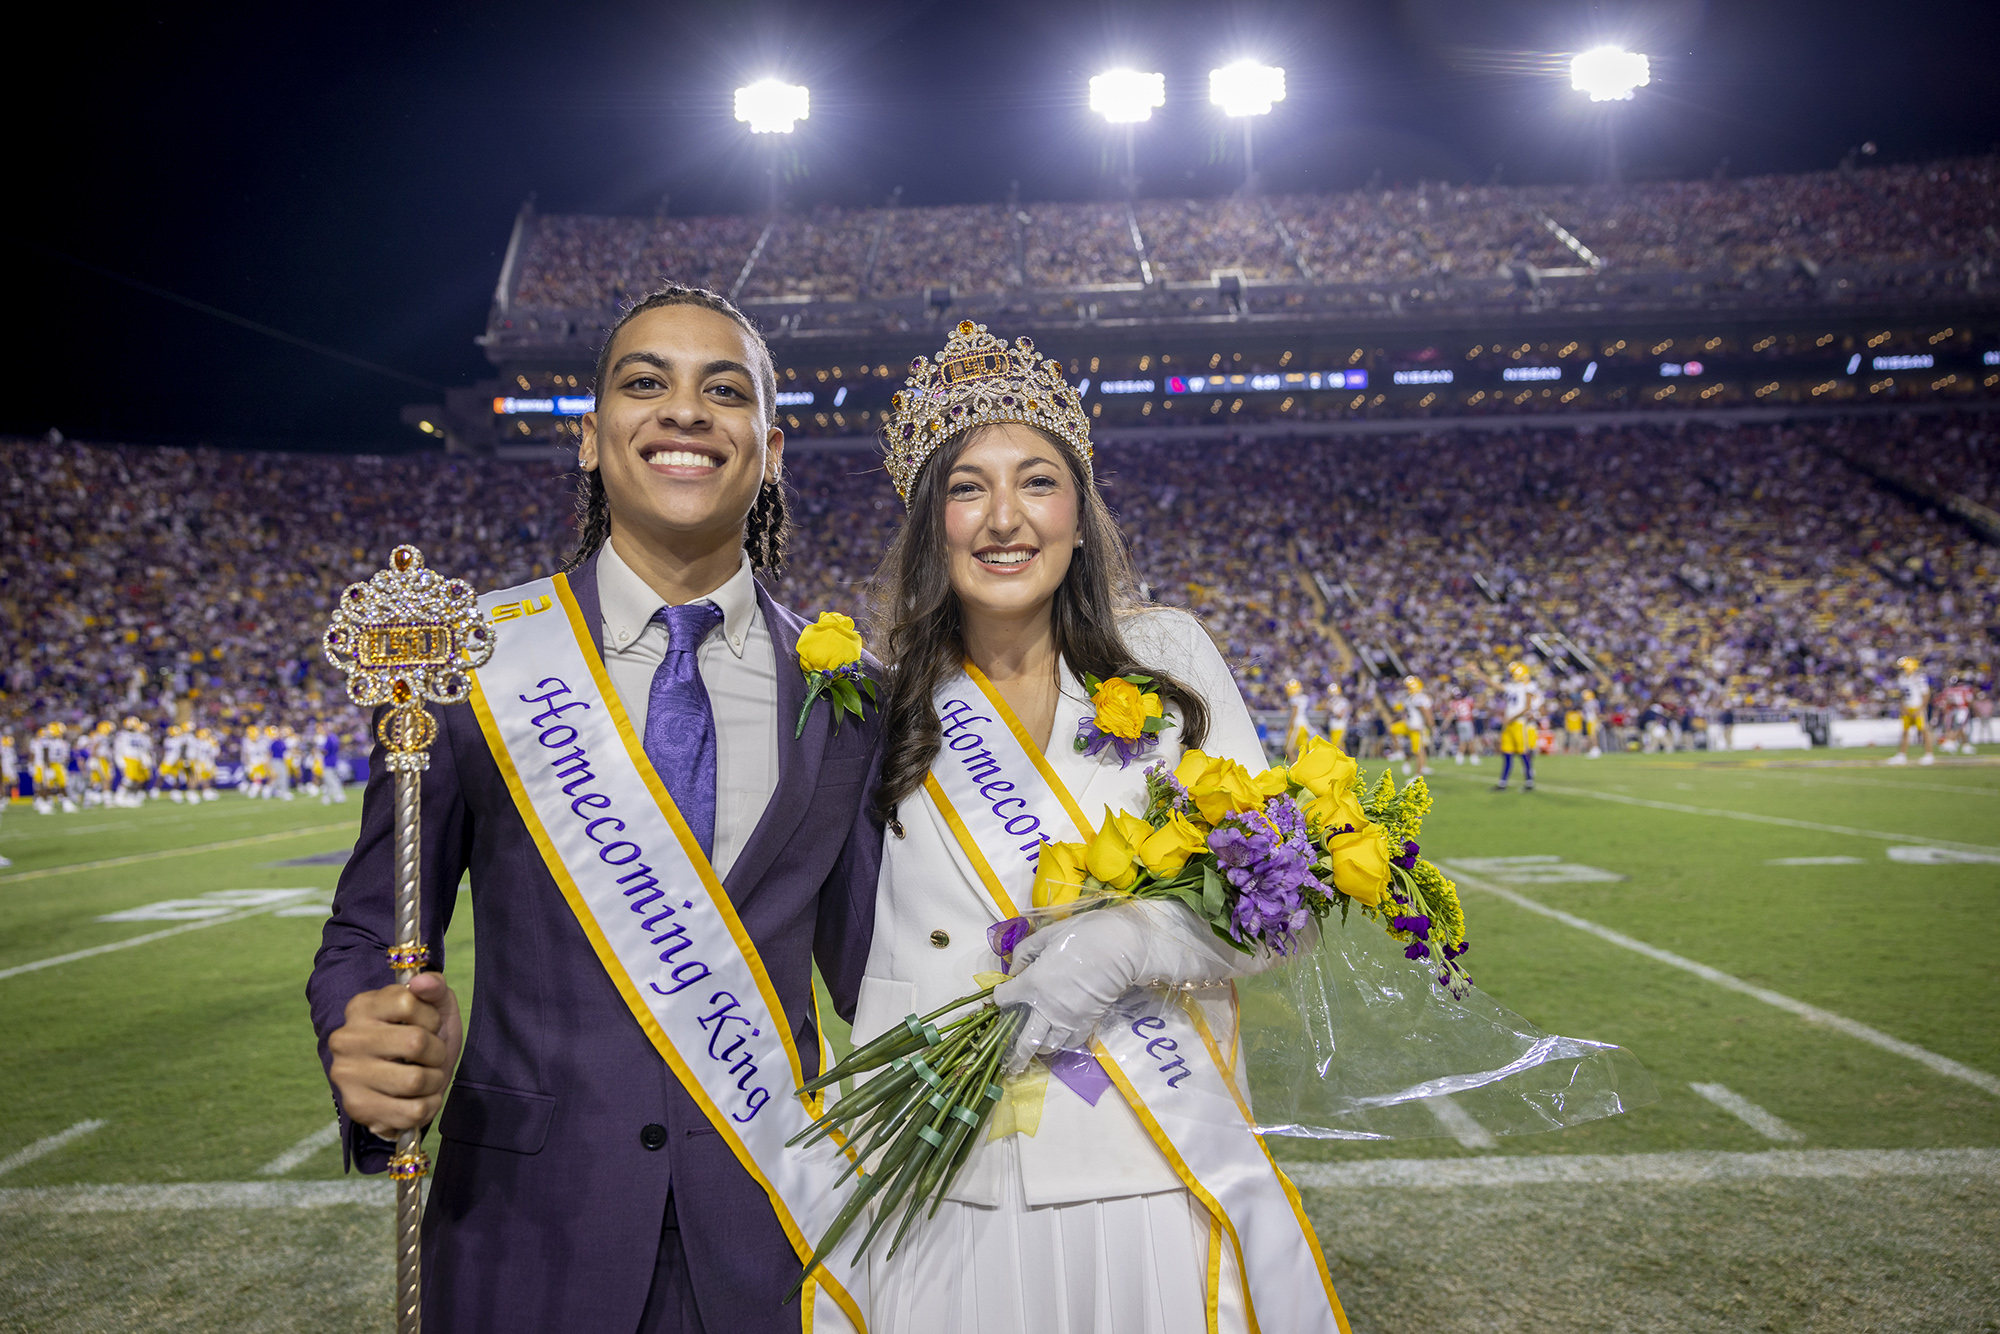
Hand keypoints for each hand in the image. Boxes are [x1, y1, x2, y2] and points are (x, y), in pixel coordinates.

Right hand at [327, 973, 462, 1138]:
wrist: (405, 1085)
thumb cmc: (421, 1038)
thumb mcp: (434, 1008)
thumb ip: (434, 988)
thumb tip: (422, 981)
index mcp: (362, 1007)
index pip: (409, 1002)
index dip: (430, 1018)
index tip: (427, 1026)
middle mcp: (346, 1038)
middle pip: (415, 1042)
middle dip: (437, 1052)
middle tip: (431, 1056)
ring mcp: (347, 1075)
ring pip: (415, 1080)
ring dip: (434, 1081)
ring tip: (426, 1077)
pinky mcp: (357, 1108)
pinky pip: (413, 1111)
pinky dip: (429, 1105)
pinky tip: (421, 1098)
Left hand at [991, 906, 1149, 1075]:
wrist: (1117, 950)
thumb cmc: (1081, 937)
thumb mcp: (1046, 935)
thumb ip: (1025, 951)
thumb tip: (1014, 968)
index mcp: (1032, 983)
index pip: (1004, 997)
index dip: (1000, 995)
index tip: (1002, 994)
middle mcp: (1046, 1008)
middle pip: (1025, 1040)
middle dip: (1015, 1053)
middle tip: (1009, 1064)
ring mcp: (1067, 1019)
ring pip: (1048, 1045)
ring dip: (1039, 1048)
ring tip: (1035, 1050)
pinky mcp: (1086, 1023)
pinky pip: (1071, 1043)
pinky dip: (1063, 1044)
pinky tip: (1060, 1041)